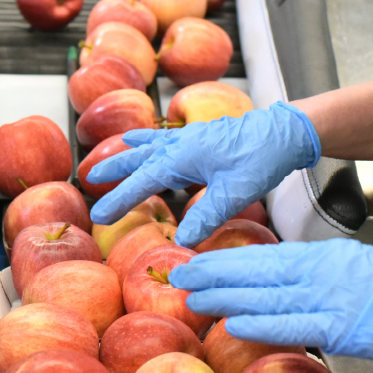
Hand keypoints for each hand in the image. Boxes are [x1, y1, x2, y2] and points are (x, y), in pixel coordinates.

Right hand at [88, 102, 319, 246]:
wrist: (284, 132)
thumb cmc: (260, 159)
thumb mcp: (234, 193)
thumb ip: (206, 217)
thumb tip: (182, 240)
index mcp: (182, 155)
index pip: (142, 181)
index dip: (120, 199)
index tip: (99, 215)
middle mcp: (181, 143)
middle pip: (138, 156)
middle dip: (114, 168)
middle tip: (88, 176)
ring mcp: (191, 137)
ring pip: (151, 144)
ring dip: (129, 150)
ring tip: (112, 150)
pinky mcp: (203, 137)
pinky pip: (167, 137)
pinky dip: (151, 139)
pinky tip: (149, 140)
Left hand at [169, 239, 372, 367]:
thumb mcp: (350, 268)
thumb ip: (313, 276)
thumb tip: (278, 287)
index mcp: (318, 257)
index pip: (261, 258)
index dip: (224, 261)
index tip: (195, 262)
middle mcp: (317, 272)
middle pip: (254, 271)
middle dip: (212, 273)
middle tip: (177, 274)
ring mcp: (326, 298)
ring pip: (265, 295)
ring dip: (224, 297)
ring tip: (191, 297)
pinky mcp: (339, 326)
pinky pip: (292, 324)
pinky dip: (260, 324)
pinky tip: (232, 324)